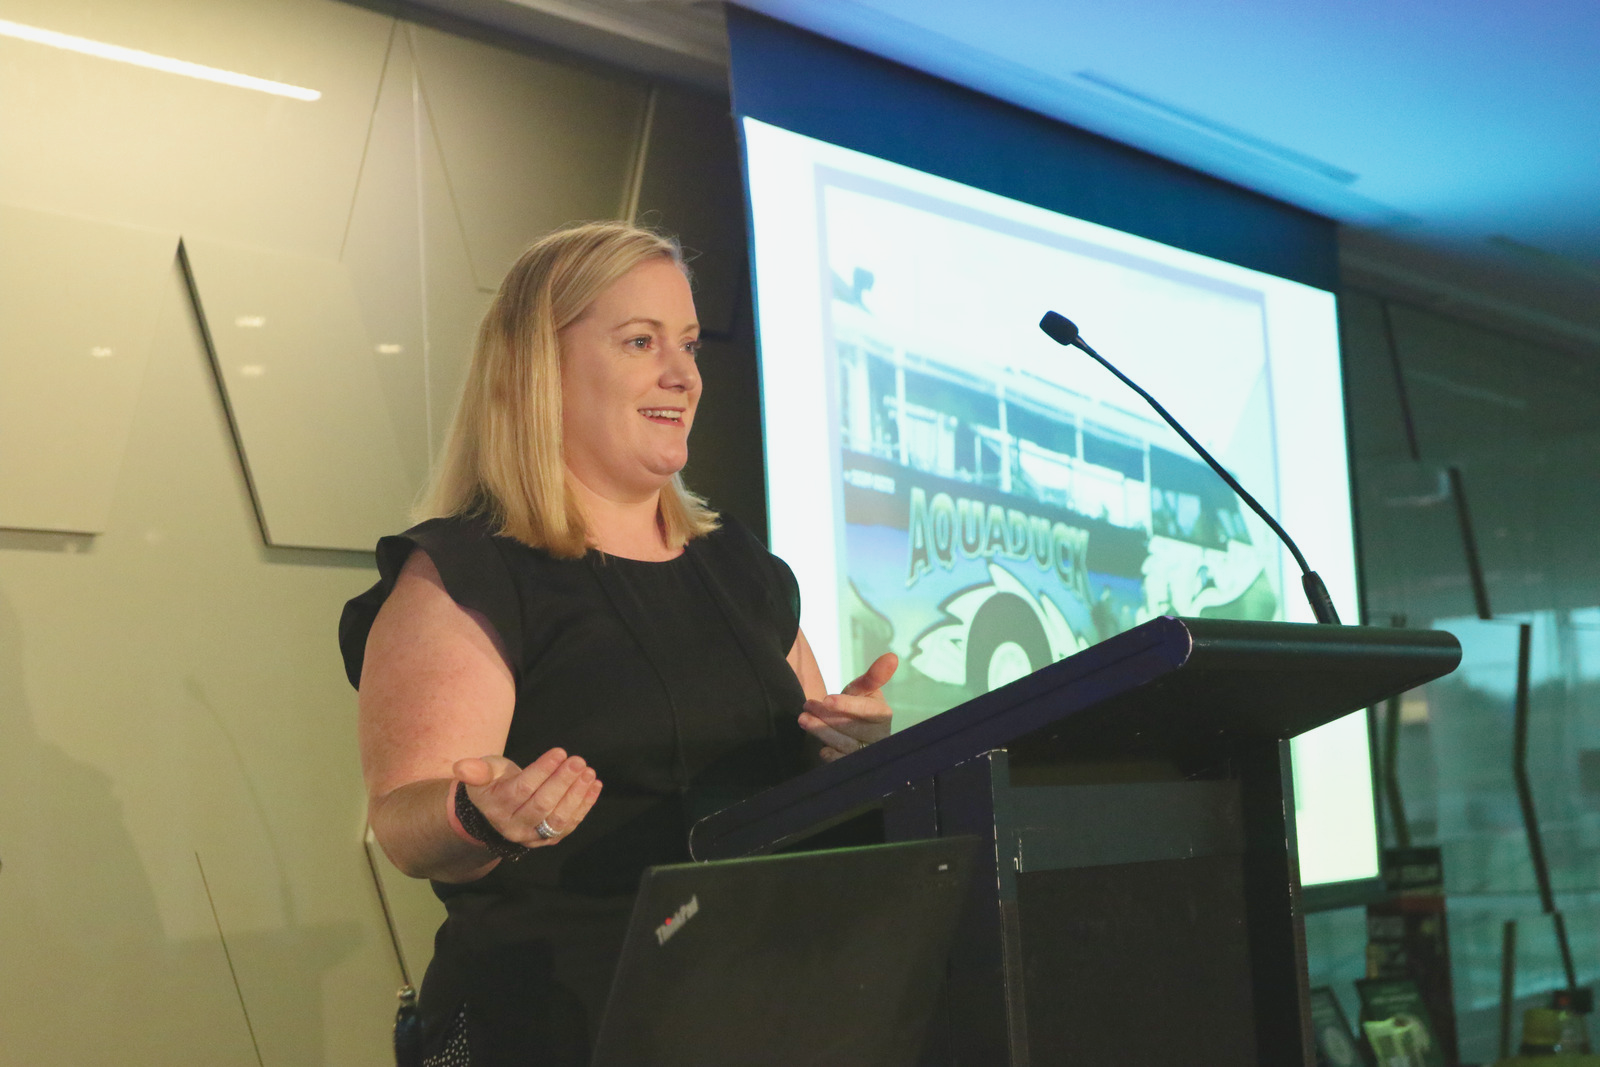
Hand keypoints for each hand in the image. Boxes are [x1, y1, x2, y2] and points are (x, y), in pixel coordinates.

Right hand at [454, 748, 602, 847]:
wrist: (497, 812)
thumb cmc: (493, 784)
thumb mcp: (483, 773)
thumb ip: (477, 771)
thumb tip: (461, 767)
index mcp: (496, 807)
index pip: (523, 789)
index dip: (543, 771)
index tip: (560, 752)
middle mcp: (513, 827)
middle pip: (543, 805)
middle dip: (564, 782)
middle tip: (579, 761)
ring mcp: (532, 837)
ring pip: (558, 819)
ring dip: (577, 796)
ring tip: (589, 773)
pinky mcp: (549, 839)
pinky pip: (569, 826)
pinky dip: (584, 806)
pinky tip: (594, 786)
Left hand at [798, 652, 896, 760]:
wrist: (850, 728)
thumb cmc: (857, 706)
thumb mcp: (862, 689)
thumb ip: (874, 676)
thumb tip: (892, 657)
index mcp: (883, 714)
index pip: (867, 710)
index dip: (846, 705)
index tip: (826, 699)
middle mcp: (879, 736)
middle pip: (852, 728)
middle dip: (827, 717)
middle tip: (806, 706)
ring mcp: (867, 753)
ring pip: (845, 744)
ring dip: (822, 732)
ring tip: (803, 719)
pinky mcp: (854, 767)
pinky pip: (842, 763)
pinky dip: (830, 754)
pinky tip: (820, 747)